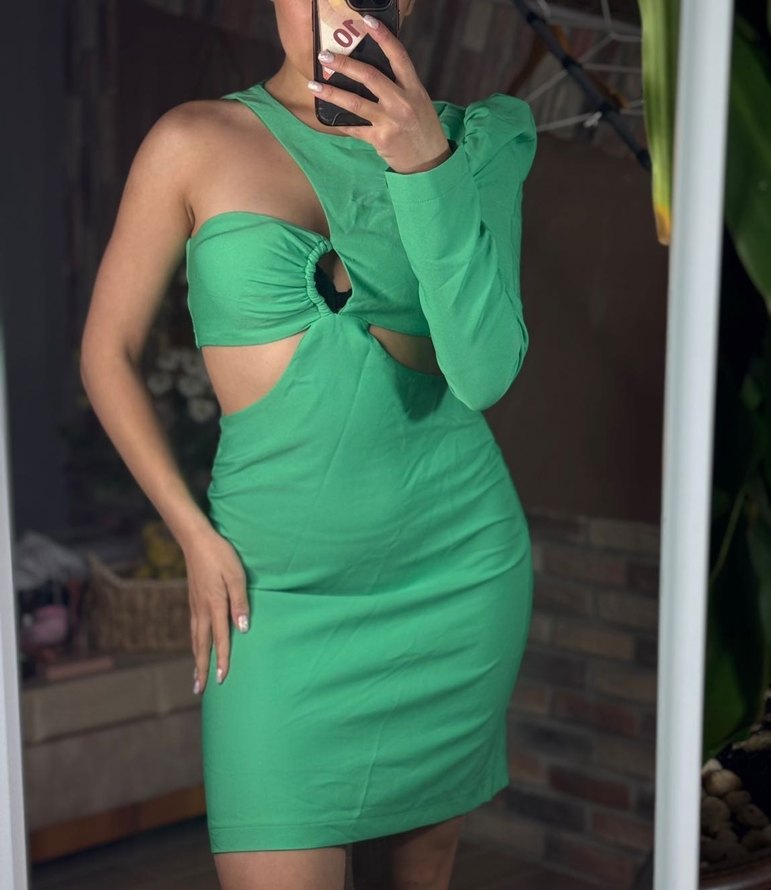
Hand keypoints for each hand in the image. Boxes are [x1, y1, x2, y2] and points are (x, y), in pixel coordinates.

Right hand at [184, 526, 250, 694]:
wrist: (196, 540)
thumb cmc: (221, 555)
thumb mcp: (237, 575)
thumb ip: (240, 602)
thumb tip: (243, 629)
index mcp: (215, 605)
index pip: (221, 639)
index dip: (223, 660)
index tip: (223, 679)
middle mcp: (202, 609)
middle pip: (202, 645)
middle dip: (203, 668)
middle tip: (200, 690)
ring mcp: (195, 605)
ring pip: (195, 638)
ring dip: (196, 659)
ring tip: (197, 676)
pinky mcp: (193, 600)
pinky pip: (193, 628)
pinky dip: (194, 643)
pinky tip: (196, 647)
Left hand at [308, 15, 451, 174]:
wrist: (429, 162)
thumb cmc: (422, 129)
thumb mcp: (418, 101)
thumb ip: (400, 85)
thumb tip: (372, 70)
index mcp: (414, 88)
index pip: (398, 56)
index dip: (383, 36)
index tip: (367, 21)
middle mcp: (402, 102)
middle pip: (370, 76)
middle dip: (344, 64)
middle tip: (325, 56)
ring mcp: (391, 122)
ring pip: (356, 103)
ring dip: (331, 93)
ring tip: (313, 85)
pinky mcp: (380, 140)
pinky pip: (355, 129)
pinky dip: (341, 122)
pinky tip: (328, 117)